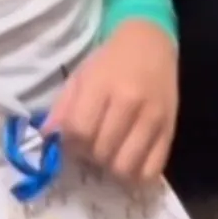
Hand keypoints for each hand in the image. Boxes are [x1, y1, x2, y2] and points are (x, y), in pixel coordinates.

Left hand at [46, 21, 178, 184]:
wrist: (151, 44)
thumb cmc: (111, 59)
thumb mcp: (81, 74)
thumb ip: (63, 106)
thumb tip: (47, 137)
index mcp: (102, 83)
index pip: (79, 129)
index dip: (69, 141)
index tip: (70, 139)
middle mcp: (130, 102)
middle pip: (100, 150)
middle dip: (88, 155)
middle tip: (88, 145)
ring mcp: (153, 119)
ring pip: (124, 166)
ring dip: (110, 167)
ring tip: (107, 152)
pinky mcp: (170, 132)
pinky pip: (151, 172)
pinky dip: (135, 174)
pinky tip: (127, 159)